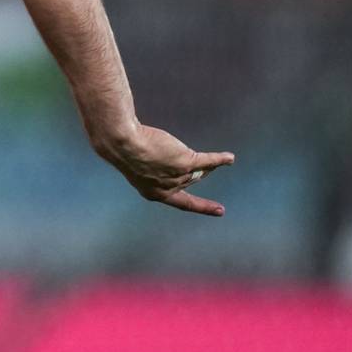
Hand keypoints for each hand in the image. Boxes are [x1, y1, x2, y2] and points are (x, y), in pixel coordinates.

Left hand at [105, 124, 234, 216]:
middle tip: (210, 166)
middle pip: (191, 180)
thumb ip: (160, 168)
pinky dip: (220, 159)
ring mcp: (177, 176)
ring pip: (199, 169)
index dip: (200, 206)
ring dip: (210, 164)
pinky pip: (208, 161)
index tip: (219, 210)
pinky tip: (229, 158)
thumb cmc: (124, 148)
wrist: (121, 141)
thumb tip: (186, 163)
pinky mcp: (185, 162)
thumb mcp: (141, 164)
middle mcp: (167, 188)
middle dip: (200, 172)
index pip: (181, 203)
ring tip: (222, 158)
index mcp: (153, 193)